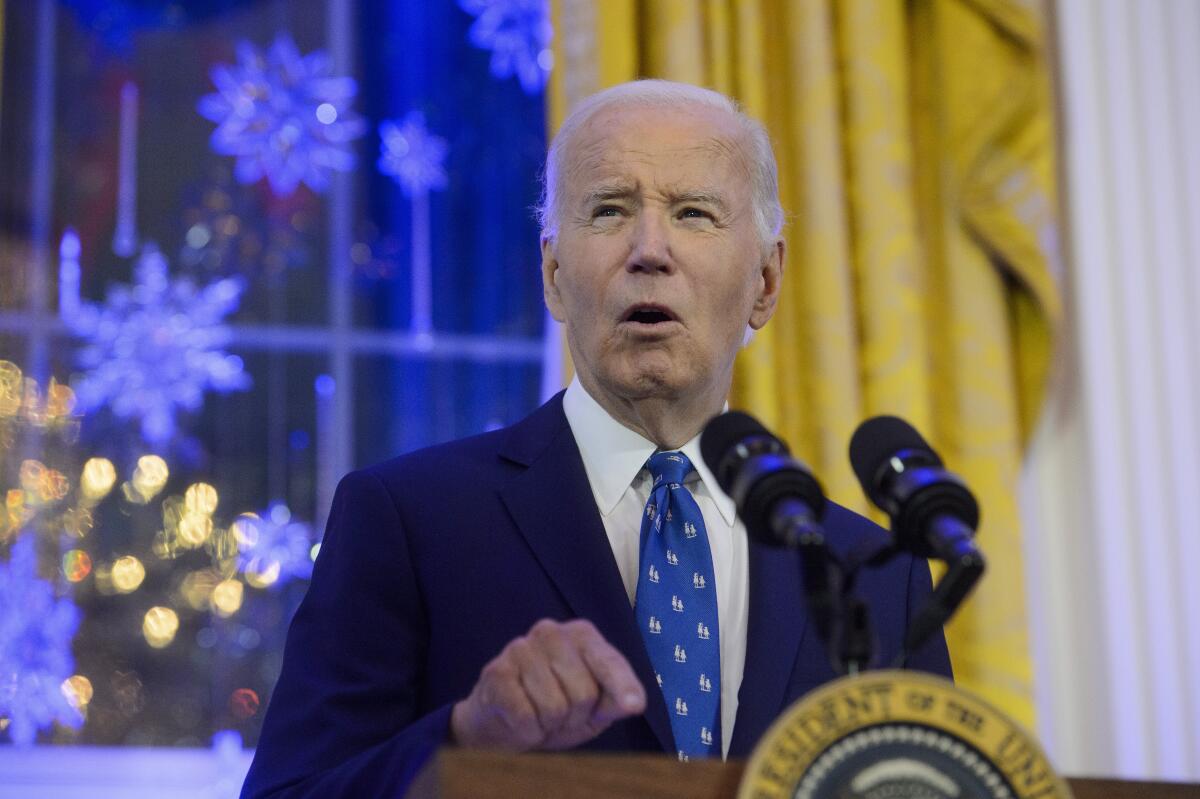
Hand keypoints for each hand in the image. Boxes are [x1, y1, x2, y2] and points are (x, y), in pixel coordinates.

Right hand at [450, 618, 646, 749]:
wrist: (499, 721)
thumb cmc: (555, 709)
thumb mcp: (594, 708)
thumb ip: (615, 701)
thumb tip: (634, 703)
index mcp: (581, 634)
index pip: (609, 662)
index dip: (622, 687)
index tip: (635, 706)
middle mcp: (550, 632)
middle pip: (584, 693)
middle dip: (575, 717)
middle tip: (562, 717)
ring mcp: (520, 648)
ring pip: (555, 707)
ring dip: (549, 725)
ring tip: (540, 717)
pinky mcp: (496, 672)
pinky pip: (526, 716)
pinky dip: (528, 731)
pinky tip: (521, 721)